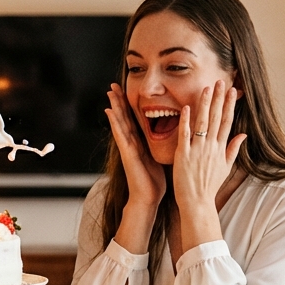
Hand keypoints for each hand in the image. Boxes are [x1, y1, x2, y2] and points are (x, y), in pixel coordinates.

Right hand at [105, 84, 165, 209]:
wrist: (147, 199)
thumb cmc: (154, 182)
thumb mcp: (159, 159)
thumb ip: (162, 147)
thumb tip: (174, 138)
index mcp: (141, 144)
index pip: (135, 120)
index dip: (131, 105)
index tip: (128, 91)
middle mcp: (132, 143)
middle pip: (125, 117)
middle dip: (119, 101)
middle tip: (113, 85)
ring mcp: (127, 147)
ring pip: (120, 122)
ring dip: (114, 106)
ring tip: (109, 92)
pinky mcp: (126, 153)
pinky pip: (120, 134)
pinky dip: (114, 122)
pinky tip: (109, 112)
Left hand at [173, 82, 246, 246]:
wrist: (197, 202)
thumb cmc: (210, 186)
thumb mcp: (226, 167)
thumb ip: (233, 149)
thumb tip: (243, 135)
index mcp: (221, 149)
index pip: (227, 121)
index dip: (229, 105)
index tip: (231, 90)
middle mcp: (211, 147)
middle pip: (217, 118)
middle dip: (219, 98)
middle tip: (220, 81)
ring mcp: (197, 150)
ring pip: (202, 122)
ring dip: (205, 104)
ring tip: (206, 88)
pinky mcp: (183, 155)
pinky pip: (185, 135)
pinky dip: (185, 121)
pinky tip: (185, 107)